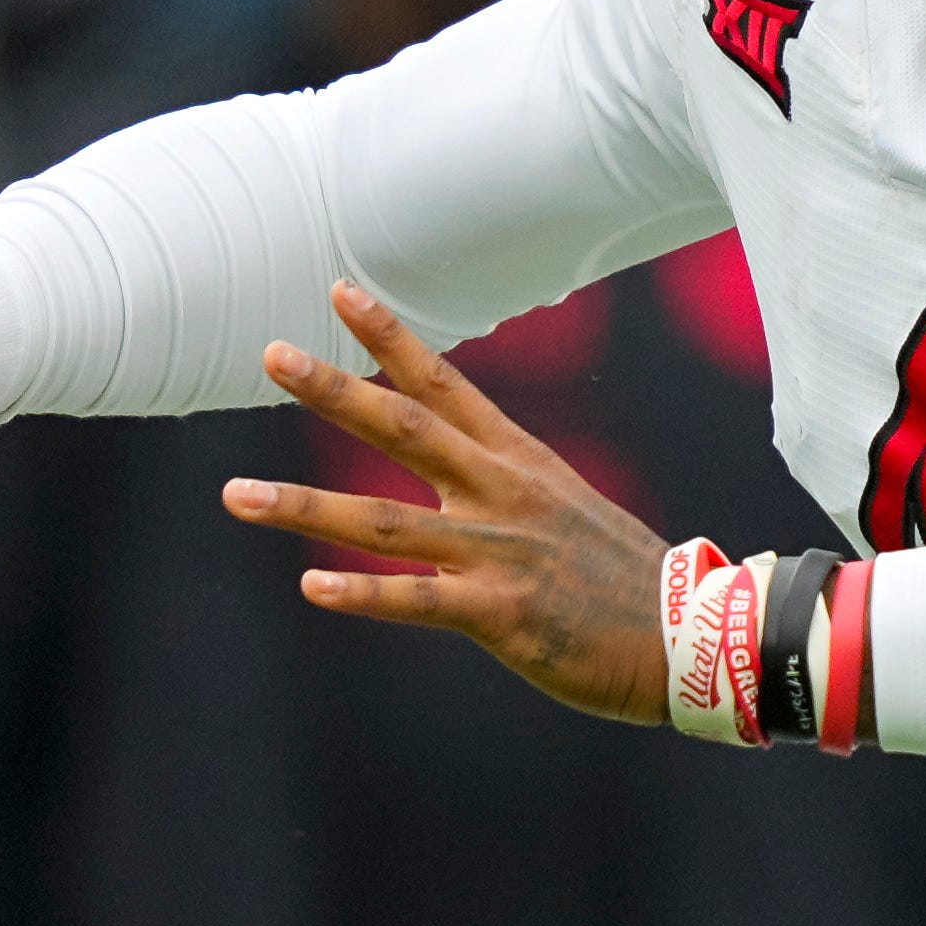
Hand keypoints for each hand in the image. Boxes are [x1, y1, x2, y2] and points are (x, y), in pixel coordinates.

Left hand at [225, 281, 669, 723]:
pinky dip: (362, 593)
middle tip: (272, 354)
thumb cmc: (625, 576)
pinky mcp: (502, 613)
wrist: (689, 634)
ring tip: (236, 494)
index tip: (339, 291)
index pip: (444, 383)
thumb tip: (459, 476)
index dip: (390, 337)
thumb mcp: (565, 507)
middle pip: (404, 428)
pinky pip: (418, 601)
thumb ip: (505, 487)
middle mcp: (501, 492)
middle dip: (334, 389)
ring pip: (385, 522)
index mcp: (518, 461)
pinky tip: (311, 584)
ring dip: (305, 505)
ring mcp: (499, 551)